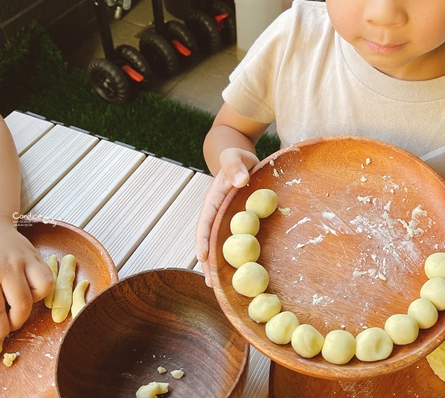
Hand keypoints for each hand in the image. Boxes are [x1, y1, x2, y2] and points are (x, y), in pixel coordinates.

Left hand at [0, 218, 52, 341]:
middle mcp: (8, 267)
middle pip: (23, 304)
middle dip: (17, 321)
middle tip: (9, 323)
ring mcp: (25, 259)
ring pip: (44, 288)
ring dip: (33, 301)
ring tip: (20, 300)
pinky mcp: (37, 255)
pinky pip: (48, 276)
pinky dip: (41, 288)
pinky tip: (27, 288)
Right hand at [195, 148, 259, 284]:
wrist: (241, 160)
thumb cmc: (236, 158)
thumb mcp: (234, 157)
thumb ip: (234, 165)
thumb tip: (239, 180)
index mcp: (214, 200)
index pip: (205, 222)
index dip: (203, 240)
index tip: (202, 257)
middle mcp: (217, 213)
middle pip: (210, 240)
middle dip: (209, 262)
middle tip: (211, 284)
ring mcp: (226, 220)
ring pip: (221, 245)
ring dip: (219, 265)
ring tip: (220, 289)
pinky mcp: (238, 223)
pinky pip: (236, 242)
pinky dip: (235, 257)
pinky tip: (240, 273)